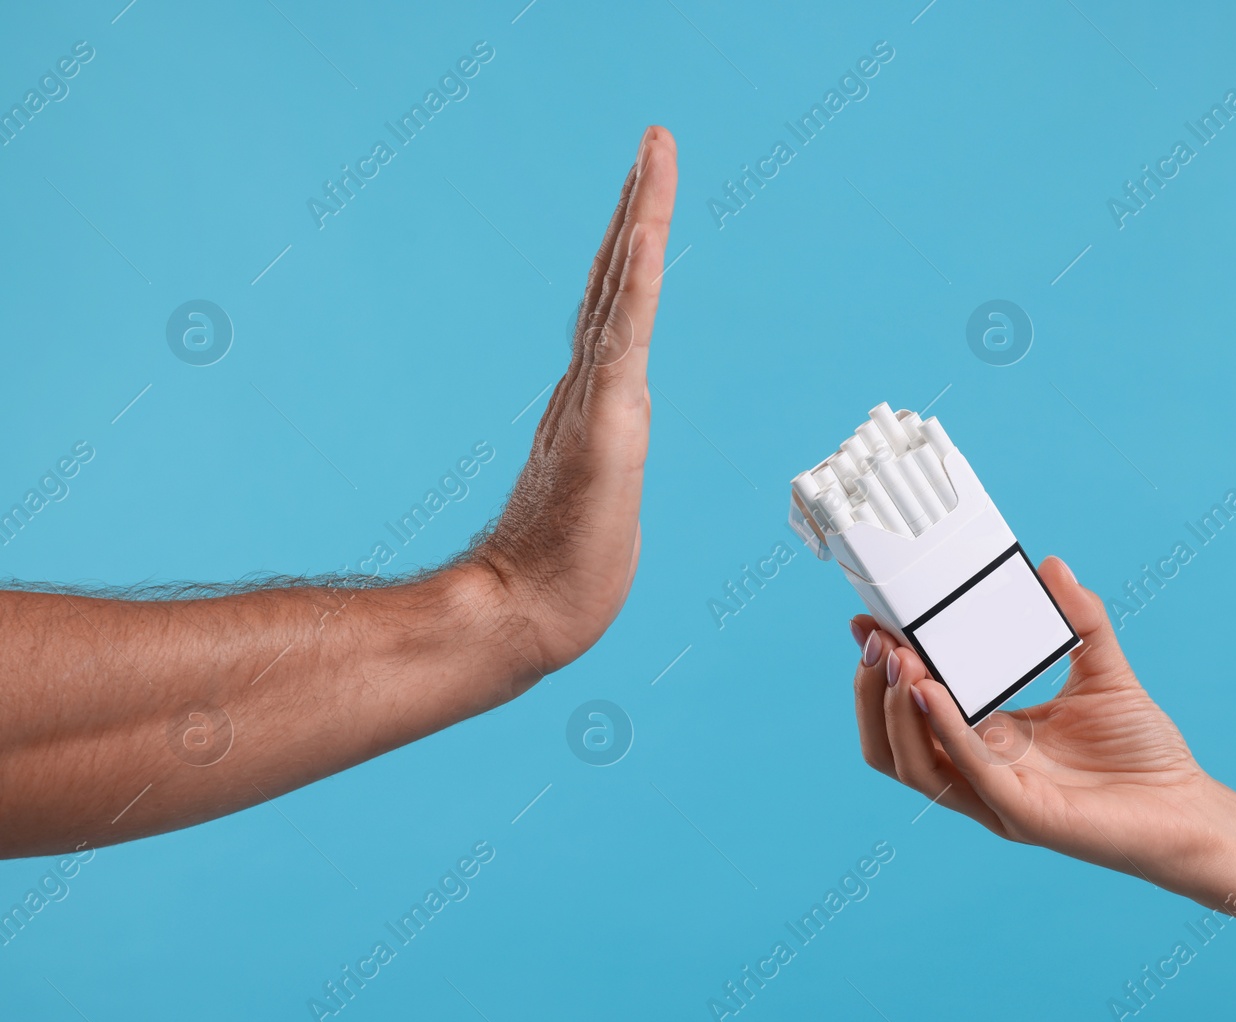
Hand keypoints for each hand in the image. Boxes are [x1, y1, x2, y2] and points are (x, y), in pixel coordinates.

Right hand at [462, 126, 677, 677]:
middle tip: (652, 143)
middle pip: (618, 277)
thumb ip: (592, 470)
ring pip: (624, 286)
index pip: (616, 310)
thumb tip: (592, 466)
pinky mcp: (604, 415)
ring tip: (656, 152)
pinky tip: (650, 225)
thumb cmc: (562, 575)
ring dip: (643, 214)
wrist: (529, 614)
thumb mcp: (596, 506)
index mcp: (590, 402)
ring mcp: (595, 395)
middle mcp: (590, 385)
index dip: (629, 251)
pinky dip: (639, 273)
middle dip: (638, 206)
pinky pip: (627, 330)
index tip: (641, 201)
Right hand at [853, 556, 1221, 886]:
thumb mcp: (1103, 672)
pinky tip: (932, 691)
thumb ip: (1080, 621)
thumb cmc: (1145, 755)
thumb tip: (1054, 567)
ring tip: (897, 661)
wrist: (1192, 810)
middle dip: (871, 693)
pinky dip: (943, 729)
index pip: (909, 714)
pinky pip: (969, 773)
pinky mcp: (1025, 814)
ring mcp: (996, 799)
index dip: (878, 674)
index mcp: (985, 744)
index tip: (866, 624)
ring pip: (913, 767)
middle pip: (891, 746)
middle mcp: (979, 775)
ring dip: (893, 712)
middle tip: (875, 641)